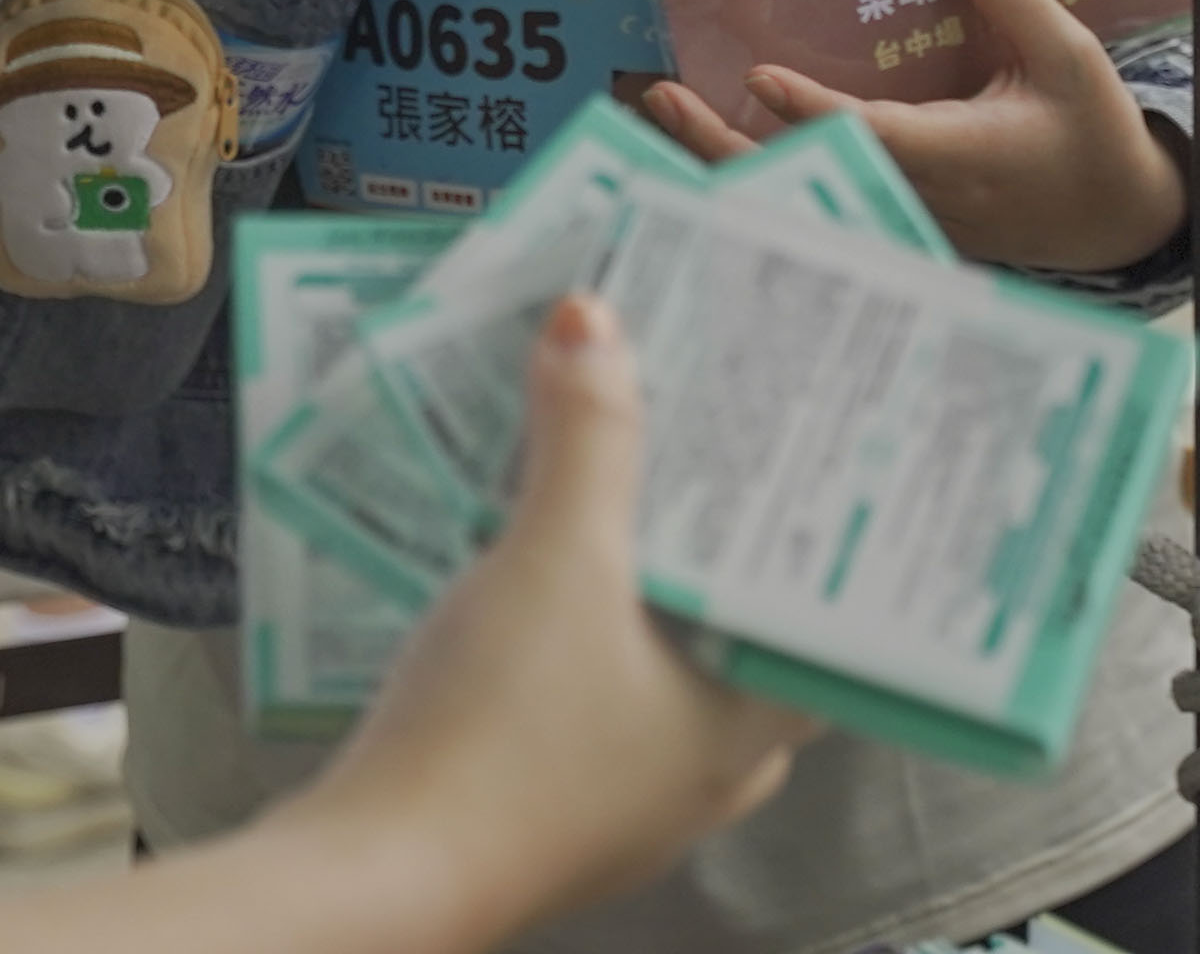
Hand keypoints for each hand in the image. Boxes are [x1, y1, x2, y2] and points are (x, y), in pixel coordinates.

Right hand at [292, 294, 806, 934]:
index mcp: (753, 727)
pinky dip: (571, 615)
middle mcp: (708, 770)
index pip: (825, 607)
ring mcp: (625, 793)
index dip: (818, 516)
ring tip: (609, 459)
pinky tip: (527, 555)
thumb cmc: (495, 744)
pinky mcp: (547, 797)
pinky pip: (586, 683)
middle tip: (697, 413)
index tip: (808, 428)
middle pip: (732, 615)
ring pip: (656, 650)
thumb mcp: (555, 560)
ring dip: (631, 562)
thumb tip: (596, 325)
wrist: (374, 875)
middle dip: (708, 517)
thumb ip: (586, 438)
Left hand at [640, 0, 1186, 272]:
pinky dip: (755, 185)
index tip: (760, 77)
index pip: (872, 133)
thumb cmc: (1094, 133)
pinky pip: (815, 212)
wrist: (1119, 221)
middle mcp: (917, 194)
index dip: (813, 110)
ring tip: (661, 112)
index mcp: (959, 150)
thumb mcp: (1064, 50)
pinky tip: (703, 152)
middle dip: (726, 142)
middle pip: (806, 178)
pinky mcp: (894, 230)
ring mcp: (901, 221)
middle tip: (662, 96)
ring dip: (724, 161)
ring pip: (799, 202)